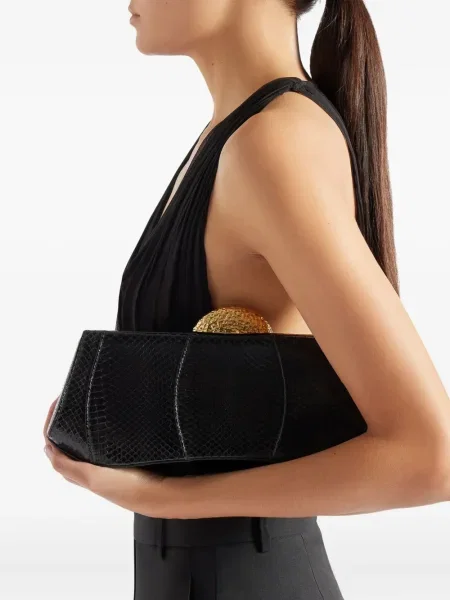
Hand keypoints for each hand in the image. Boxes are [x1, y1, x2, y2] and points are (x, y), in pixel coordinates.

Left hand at [43, 396, 168, 515]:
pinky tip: (106, 422)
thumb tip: (47, 449)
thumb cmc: (127, 488)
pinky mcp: (121, 459)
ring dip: (80, 426)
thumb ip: (68, 466)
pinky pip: (102, 442)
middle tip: (68, 401)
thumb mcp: (93, 476)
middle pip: (68, 443)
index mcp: (78, 473)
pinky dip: (98, 430)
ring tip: (83, 406)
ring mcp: (105, 463)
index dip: (51, 425)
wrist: (159, 492)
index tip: (57, 404)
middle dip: (64, 422)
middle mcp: (89, 468)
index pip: (54, 447)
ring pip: (85, 442)